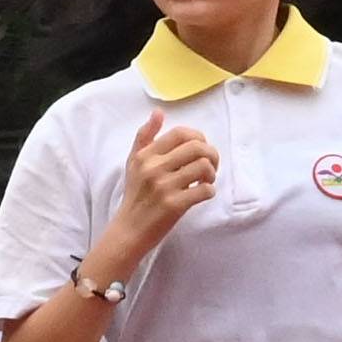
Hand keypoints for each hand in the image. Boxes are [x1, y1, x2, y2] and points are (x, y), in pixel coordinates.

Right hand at [98, 115, 225, 280]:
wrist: (129, 230)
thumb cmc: (135, 195)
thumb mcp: (133, 163)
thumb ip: (145, 136)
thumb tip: (158, 112)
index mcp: (146, 155)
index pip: (181, 133)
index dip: (198, 137)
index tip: (200, 150)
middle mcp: (154, 168)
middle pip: (197, 147)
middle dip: (211, 154)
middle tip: (210, 165)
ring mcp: (164, 187)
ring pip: (203, 167)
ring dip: (212, 173)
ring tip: (206, 180)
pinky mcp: (174, 205)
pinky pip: (204, 190)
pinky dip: (209, 191)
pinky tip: (203, 193)